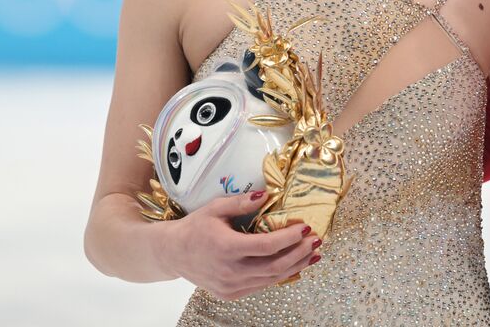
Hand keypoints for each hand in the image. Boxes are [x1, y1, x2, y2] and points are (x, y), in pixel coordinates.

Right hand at [155, 191, 320, 298]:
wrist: (172, 253)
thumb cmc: (194, 228)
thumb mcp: (215, 208)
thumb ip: (241, 202)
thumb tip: (266, 195)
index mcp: (227, 248)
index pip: (267, 246)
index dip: (290, 238)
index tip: (306, 227)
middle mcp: (231, 271)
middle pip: (275, 266)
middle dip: (300, 253)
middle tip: (317, 240)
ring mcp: (231, 286)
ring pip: (271, 279)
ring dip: (296, 266)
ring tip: (313, 253)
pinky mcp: (231, 293)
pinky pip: (261, 285)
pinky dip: (280, 275)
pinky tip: (293, 265)